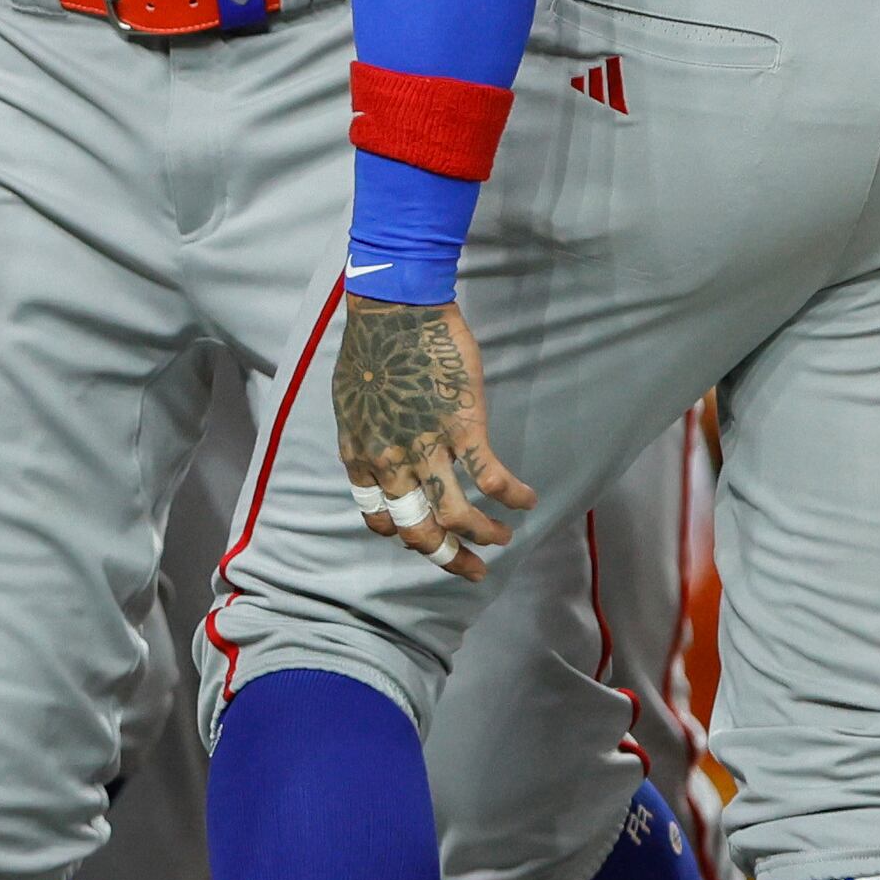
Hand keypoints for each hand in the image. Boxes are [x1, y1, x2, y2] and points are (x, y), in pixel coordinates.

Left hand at [334, 296, 533, 579]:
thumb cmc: (371, 346)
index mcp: (361, 458)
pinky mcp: (463, 427)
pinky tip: (528, 500)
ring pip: (458, 515)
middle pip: (420, 532)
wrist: (394, 308)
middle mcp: (391, 463)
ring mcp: (427, 448)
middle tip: (473, 571)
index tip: (424, 537)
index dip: (403, 535)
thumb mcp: (351, 402)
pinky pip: (491, 476)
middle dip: (449, 560)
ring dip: (485, 536)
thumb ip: (365, 436)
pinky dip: (512, 495)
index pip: (379, 519)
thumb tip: (375, 452)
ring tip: (504, 539)